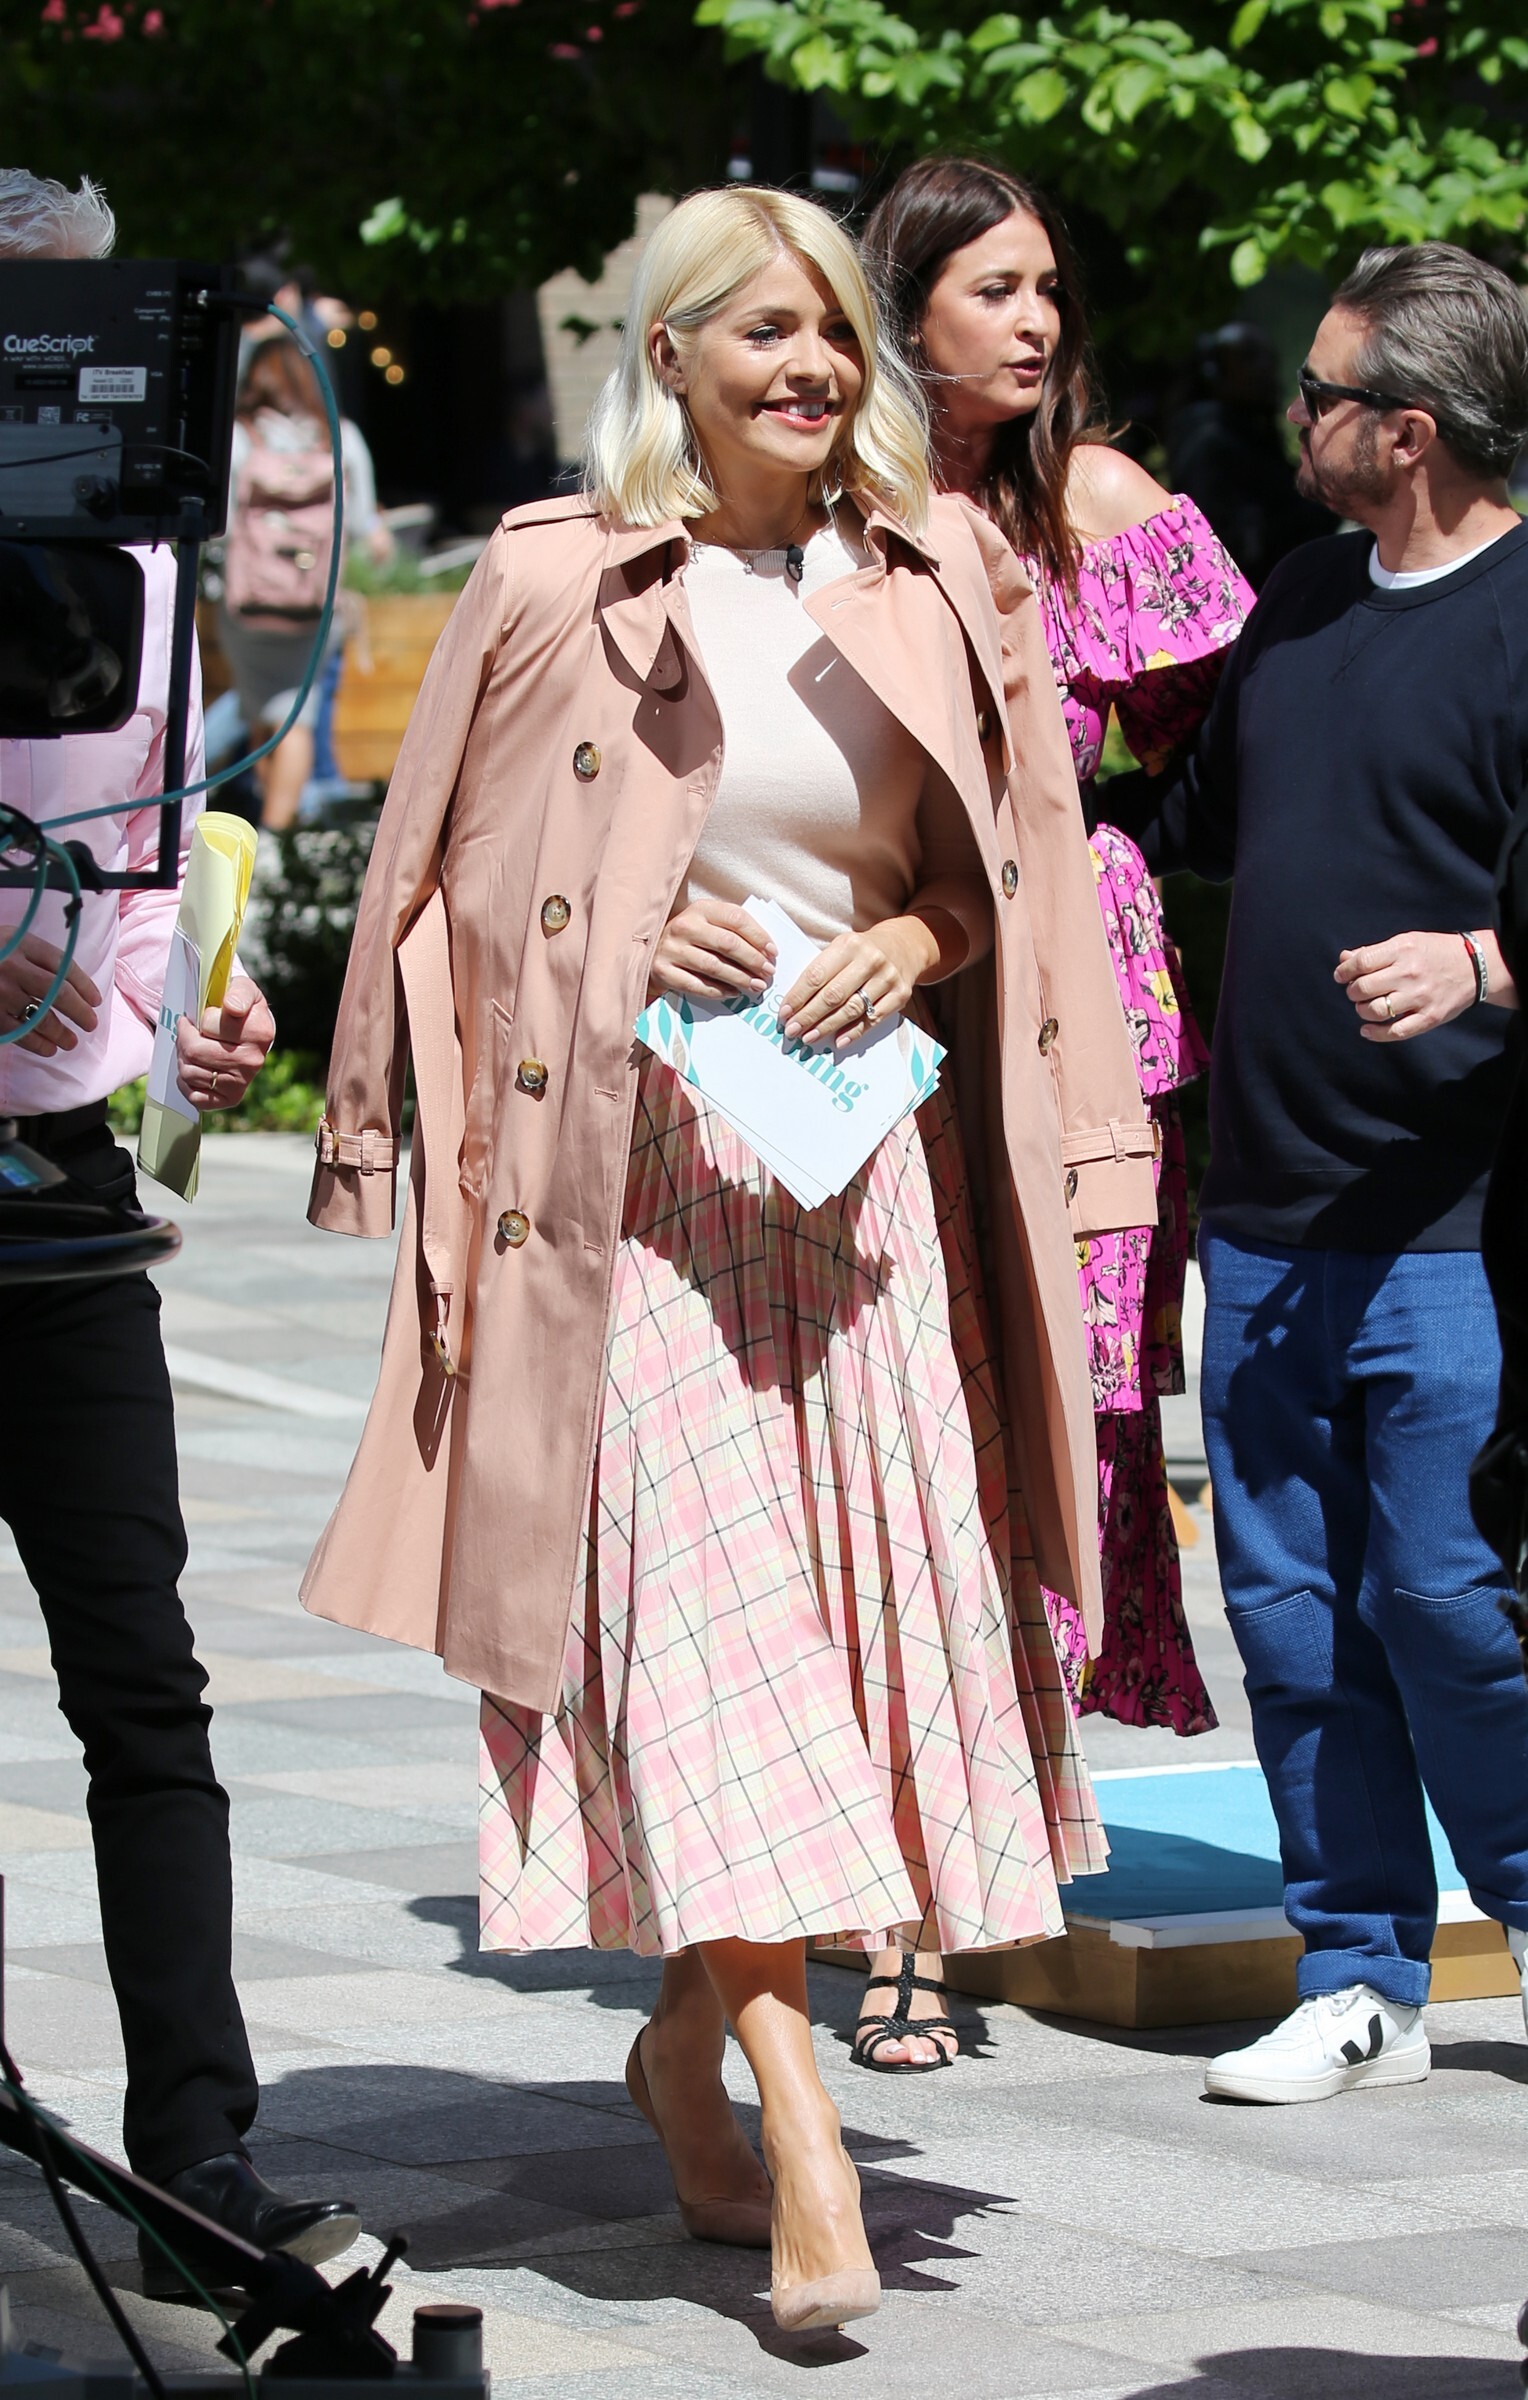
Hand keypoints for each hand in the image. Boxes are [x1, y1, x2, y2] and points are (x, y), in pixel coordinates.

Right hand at [0, 930, 99, 1055]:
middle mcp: (11, 966)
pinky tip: (48, 1048)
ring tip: (71, 1042)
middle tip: (90, 1023)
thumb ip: (34, 955)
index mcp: (19, 942)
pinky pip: (20, 1033)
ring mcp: (0, 991)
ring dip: (61, 1033)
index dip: (84, 984)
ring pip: (41, 1016)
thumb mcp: (8, 939)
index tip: (95, 1000)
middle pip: (59, 992)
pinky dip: (37, 1044)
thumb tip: (72, 982)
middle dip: (80, 1012)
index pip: (63, 964)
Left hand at [175, 975, 275, 1109]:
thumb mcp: (243, 989)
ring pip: (190, 1073)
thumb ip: (239, 992)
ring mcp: (242, 1083)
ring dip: (183, 1059)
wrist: (252, 1034)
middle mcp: (253, 1061)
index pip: (207, 1024)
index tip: (205, 1015)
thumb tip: (232, 1007)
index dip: (200, 1018)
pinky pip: (194, 1096)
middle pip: (194, 1052)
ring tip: (192, 1049)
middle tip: (189, 1032)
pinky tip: (195, 1070)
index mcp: (259, 1032)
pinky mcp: (231, 1099)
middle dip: (184, 1039)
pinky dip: (186, 1083)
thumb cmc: (242, 1009)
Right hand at [649, 900, 775, 1002]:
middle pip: (727, 944)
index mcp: (701, 909)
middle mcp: (684, 926)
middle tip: (768, 972)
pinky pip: (697, 984)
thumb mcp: (709, 922)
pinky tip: (734, 993)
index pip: (736, 919)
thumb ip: (734, 929)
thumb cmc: (692, 937)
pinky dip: (719, 991)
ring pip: (714, 966)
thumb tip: (766, 950)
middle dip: (753, 960)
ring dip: (740, 978)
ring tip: (756, 986)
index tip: (773, 952)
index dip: (758, 936)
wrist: (651, 950)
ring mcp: (672, 949)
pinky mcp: (664, 971)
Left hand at [781, 916, 938, 1048]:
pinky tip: (838, 1041)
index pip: (816, 975)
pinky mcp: (900, 995)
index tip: (784, 1013)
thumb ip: (822, 970)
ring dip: (827, 1026)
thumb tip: (795, 1003)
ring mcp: (887, 978)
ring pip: (852, 1009)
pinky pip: (873, 1019)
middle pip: (833, 995)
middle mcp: (869, 960)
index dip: (798, 997)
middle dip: (809, 1016)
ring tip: (809, 1037)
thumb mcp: (842, 949)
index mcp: (848, 945)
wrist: (904, 946)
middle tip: (793, 1030)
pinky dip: (854, 1032)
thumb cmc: (863, 951)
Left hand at [1334, 932, 1479, 1041]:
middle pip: (1364, 988)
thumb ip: (1374, 952)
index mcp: (1402, 950)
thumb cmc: (1433, 952)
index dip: (1344, 971)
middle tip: (1356, 992)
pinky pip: (1396, 1032)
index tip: (1341, 976)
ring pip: (1375, 1010)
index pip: (1361, 962)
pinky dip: (1376, 1034)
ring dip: (1362, 1011)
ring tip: (1366, 1006)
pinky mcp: (1429, 1017)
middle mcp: (1410, 973)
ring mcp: (1420, 997)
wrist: (1475, 965)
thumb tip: (1344, 959)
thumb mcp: (1406, 942)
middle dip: (1352, 992)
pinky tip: (1367, 1030)